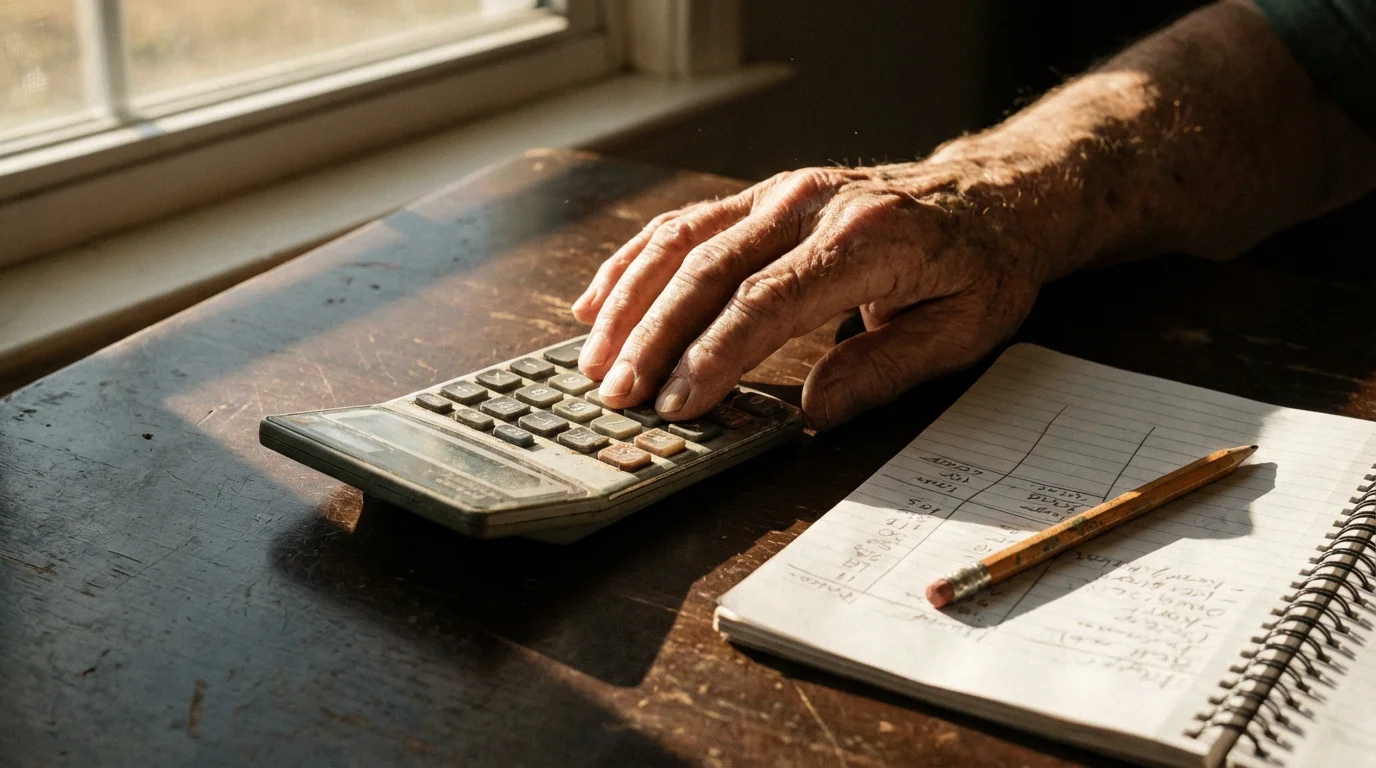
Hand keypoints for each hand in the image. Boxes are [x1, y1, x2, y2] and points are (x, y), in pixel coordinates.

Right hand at [570, 160, 1061, 429]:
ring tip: (594, 359)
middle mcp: (812, 205)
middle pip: (708, 271)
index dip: (712, 356)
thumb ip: (884, 371)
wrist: (996, 194)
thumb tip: (809, 414)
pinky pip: (686, 224)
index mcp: (865, 241)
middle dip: (652, 337)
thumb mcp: (962, 331)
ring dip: (630, 301)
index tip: (675, 404)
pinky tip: (599, 300)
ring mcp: (782, 193)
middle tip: (615, 394)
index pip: (766, 301)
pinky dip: (635, 261)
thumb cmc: (982, 266)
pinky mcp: (766, 195)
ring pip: (683, 241)